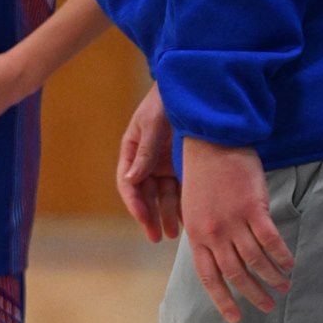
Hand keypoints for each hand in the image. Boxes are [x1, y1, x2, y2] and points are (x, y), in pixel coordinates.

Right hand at [117, 83, 181, 243]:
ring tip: (174, 233)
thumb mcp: (153, 123)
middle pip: (145, 195)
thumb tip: (131, 179)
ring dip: (167, 215)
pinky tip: (191, 219)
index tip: (143, 218)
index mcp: (132, 151)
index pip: (128, 183)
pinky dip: (184, 205)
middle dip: (150, 217)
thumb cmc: (166, 100)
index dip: (134, 203)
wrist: (194, 86)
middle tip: (156, 236)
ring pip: (163, 197)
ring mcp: (165, 165)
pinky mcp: (183, 166)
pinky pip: (182, 190)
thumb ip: (145, 151)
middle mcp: (146, 162)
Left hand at [180, 136, 293, 322]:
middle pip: (236, 273)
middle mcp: (214, 233)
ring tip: (284, 286)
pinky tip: (290, 264)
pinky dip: (281, 255)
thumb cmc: (203, 174)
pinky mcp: (253, 208)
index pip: (209, 277)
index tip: (235, 318)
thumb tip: (219, 256)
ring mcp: (233, 221)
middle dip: (253, 294)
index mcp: (197, 235)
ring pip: (255, 260)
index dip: (223, 299)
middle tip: (268, 306)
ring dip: (271, 277)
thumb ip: (206, 234)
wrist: (212, 144)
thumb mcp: (194, 208)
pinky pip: (270, 240)